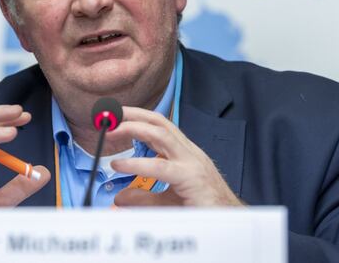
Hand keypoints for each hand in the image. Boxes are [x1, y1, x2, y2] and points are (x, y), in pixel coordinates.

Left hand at [109, 106, 242, 206]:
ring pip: (161, 135)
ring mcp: (192, 163)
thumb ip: (143, 197)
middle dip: (133, 115)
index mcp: (185, 154)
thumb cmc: (204, 209)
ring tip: (111, 132)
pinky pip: (161, 167)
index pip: (160, 127)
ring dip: (134, 129)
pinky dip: (137, 163)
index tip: (116, 117)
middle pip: (159, 123)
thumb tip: (120, 197)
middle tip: (109, 115)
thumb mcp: (166, 202)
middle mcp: (189, 153)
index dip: (138, 118)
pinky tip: (120, 165)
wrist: (229, 222)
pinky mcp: (191, 178)